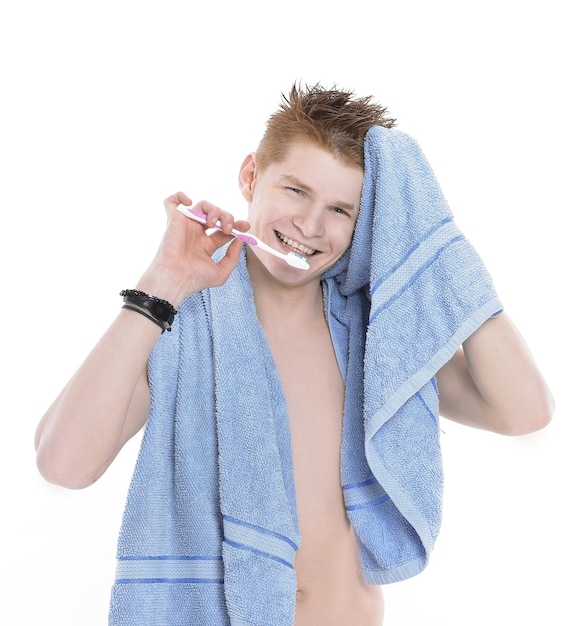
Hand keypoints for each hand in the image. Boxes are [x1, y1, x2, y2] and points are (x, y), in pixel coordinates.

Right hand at [136, 192, 250, 306]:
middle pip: (217, 215)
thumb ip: (233, 256)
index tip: (246, 226)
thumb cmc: (195, 279)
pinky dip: (179, 196)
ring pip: (203, 205)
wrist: (176, 277)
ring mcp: (185, 226)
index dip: (237, 225)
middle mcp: (195, 234)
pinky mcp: (173, 219)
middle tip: (229, 228)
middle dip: (228, 217)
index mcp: (205, 245)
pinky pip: (171, 201)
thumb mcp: (221, 272)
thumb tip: (239, 240)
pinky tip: (189, 203)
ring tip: (212, 223)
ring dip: (214, 210)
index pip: (224, 230)